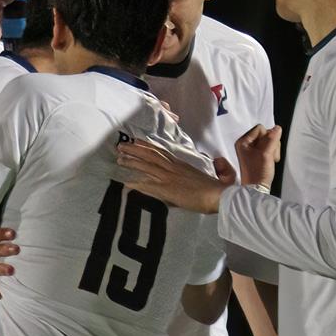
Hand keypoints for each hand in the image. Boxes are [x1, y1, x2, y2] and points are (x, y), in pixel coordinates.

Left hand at [116, 139, 231, 214]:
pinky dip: (136, 182)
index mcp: (180, 164)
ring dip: (131, 161)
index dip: (147, 145)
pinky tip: (125, 182)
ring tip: (119, 158)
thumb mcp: (195, 175)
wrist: (216, 194)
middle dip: (134, 149)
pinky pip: (148, 185)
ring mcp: (169, 177)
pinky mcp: (167, 189)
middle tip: (121, 145)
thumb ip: (185, 173)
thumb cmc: (211, 187)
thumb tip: (179, 175)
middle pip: (150, 155)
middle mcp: (172, 167)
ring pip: (146, 166)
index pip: (160, 151)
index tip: (136, 141)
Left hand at [234, 124, 281, 187]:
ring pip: (269, 140)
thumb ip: (272, 139)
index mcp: (243, 142)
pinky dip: (272, 152)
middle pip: (265, 134)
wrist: (257, 189)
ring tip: (271, 160)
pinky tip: (271, 161)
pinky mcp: (257, 155)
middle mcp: (245, 144)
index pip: (260, 128)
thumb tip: (277, 128)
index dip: (268, 137)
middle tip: (270, 156)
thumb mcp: (266, 154)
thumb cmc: (258, 172)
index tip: (267, 150)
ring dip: (273, 149)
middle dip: (272, 143)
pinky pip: (268, 147)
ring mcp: (251, 150)